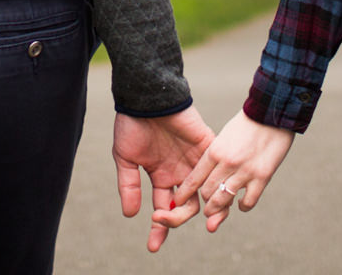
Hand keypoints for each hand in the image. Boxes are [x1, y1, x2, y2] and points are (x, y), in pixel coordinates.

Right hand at [112, 106, 213, 252]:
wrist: (146, 95)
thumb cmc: (133, 123)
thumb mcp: (126, 158)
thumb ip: (129, 186)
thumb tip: (131, 215)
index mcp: (162, 176)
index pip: (165, 209)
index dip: (160, 229)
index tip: (152, 247)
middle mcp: (181, 172)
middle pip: (187, 207)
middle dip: (176, 220)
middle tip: (161, 220)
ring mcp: (195, 161)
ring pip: (206, 194)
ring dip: (204, 211)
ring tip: (201, 222)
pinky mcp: (207, 146)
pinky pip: (215, 170)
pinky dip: (213, 186)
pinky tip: (208, 197)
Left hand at [156, 110, 295, 233]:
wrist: (271, 114)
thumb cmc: (246, 124)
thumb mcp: (224, 137)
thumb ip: (215, 156)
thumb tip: (207, 176)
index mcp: (215, 150)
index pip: (194, 179)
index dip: (185, 193)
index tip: (179, 201)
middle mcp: (227, 162)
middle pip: (207, 193)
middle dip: (205, 203)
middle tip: (206, 208)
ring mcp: (245, 171)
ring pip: (224, 200)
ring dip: (218, 209)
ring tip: (217, 210)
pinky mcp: (262, 177)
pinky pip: (248, 202)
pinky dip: (243, 206)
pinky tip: (241, 203)